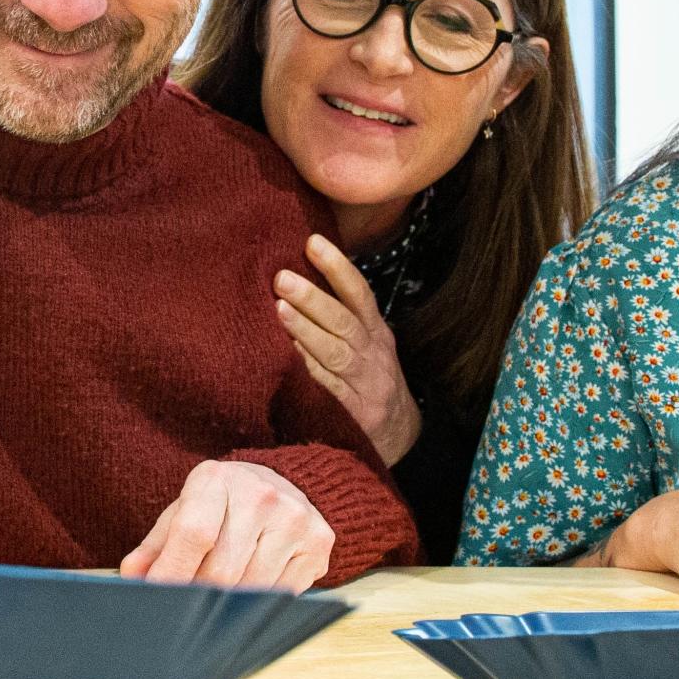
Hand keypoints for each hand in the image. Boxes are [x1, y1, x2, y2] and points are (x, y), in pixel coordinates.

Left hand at [121, 461, 333, 592]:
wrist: (284, 483)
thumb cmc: (222, 503)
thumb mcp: (184, 510)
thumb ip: (157, 545)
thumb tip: (134, 577)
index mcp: (216, 480)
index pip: (193, 535)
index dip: (172, 573)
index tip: (156, 599)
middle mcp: (261, 494)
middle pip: (222, 570)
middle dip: (198, 596)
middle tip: (185, 608)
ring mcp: (294, 518)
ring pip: (252, 587)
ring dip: (229, 605)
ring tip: (218, 599)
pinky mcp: (318, 543)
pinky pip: (281, 593)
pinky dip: (260, 602)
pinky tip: (252, 587)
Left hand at [275, 234, 421, 463]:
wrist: (401, 436)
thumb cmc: (370, 380)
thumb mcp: (368, 345)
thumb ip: (342, 317)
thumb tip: (299, 275)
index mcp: (376, 333)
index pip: (359, 294)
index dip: (338, 267)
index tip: (313, 242)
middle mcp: (373, 355)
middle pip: (344, 321)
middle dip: (313, 297)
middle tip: (281, 277)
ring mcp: (364, 385)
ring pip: (335, 353)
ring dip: (305, 330)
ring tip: (278, 309)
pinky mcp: (352, 413)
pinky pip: (326, 388)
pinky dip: (305, 371)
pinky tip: (283, 356)